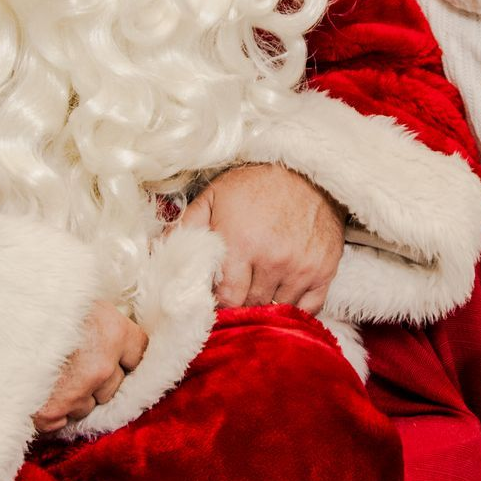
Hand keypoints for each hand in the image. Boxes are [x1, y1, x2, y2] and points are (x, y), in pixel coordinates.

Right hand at [31, 301, 148, 432]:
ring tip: (45, 377)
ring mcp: (77, 393)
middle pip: (114, 384)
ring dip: (73, 398)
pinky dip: (50, 413)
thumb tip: (105, 334)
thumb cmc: (26, 308)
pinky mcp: (51, 414)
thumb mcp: (67, 301)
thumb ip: (92, 320)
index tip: (111, 354)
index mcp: (111, 330)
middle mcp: (101, 365)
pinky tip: (34, 393)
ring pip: (88, 406)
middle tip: (67, 364)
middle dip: (96, 380)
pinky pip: (62, 422)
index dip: (122, 354)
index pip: (138, 351)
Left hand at [175, 163, 346, 310]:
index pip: (227, 299)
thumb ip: (186, 228)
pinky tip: (281, 293)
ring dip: (265, 304)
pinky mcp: (324, 272)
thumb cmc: (254, 185)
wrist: (307, 170)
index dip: (218, 302)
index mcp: (241, 243)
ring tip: (257, 290)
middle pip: (251, 306)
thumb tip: (156, 253)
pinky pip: (307, 309)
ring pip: (277, 309)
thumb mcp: (213, 197)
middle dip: (240, 303)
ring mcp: (302, 268)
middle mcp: (273, 260)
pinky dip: (293, 307)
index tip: (215, 296)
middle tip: (235, 293)